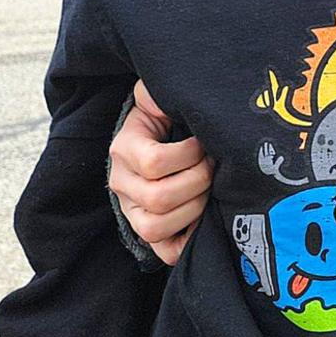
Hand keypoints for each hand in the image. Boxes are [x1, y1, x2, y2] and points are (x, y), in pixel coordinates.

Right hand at [108, 80, 213, 264]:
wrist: (159, 137)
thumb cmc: (169, 115)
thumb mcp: (161, 96)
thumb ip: (164, 90)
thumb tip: (185, 84)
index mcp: (124, 148)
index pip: (154, 163)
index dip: (189, 154)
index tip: (203, 142)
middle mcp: (122, 183)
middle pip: (158, 198)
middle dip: (198, 181)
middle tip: (213, 166)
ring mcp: (133, 212)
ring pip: (155, 228)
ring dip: (194, 208)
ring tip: (210, 189)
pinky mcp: (150, 233)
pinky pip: (164, 252)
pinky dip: (188, 239)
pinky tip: (205, 218)